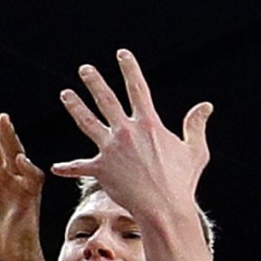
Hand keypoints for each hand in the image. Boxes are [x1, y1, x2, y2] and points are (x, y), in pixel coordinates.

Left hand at [51, 48, 211, 216]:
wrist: (162, 207)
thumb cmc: (181, 181)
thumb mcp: (195, 150)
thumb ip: (195, 126)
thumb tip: (205, 106)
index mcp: (149, 123)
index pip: (137, 87)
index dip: (129, 68)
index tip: (121, 53)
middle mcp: (126, 132)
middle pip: (106, 100)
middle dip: (95, 81)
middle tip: (84, 68)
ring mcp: (111, 150)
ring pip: (88, 123)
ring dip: (75, 107)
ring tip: (65, 94)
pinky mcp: (100, 170)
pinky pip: (79, 168)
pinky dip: (67, 168)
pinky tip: (55, 168)